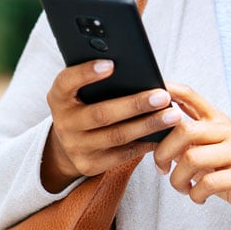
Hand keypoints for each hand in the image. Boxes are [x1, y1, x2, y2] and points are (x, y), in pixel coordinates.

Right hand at [41, 60, 182, 191]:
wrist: (67, 144)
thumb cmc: (83, 105)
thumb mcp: (79, 91)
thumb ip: (98, 80)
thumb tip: (136, 68)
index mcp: (58, 97)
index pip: (66, 82)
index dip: (86, 73)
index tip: (111, 64)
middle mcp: (64, 123)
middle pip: (101, 114)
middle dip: (135, 105)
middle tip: (162, 96)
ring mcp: (76, 147)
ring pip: (117, 136)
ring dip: (148, 125)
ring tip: (172, 116)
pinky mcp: (89, 165)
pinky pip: (122, 154)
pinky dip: (145, 144)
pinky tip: (163, 134)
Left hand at [153, 84, 230, 229]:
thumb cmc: (230, 175)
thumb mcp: (209, 153)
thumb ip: (188, 141)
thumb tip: (154, 130)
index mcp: (218, 122)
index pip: (192, 96)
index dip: (170, 90)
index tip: (151, 92)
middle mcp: (230, 132)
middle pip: (184, 130)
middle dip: (163, 153)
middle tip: (161, 170)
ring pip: (192, 158)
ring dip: (178, 179)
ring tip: (181, 188)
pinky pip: (208, 183)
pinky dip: (195, 194)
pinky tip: (197, 197)